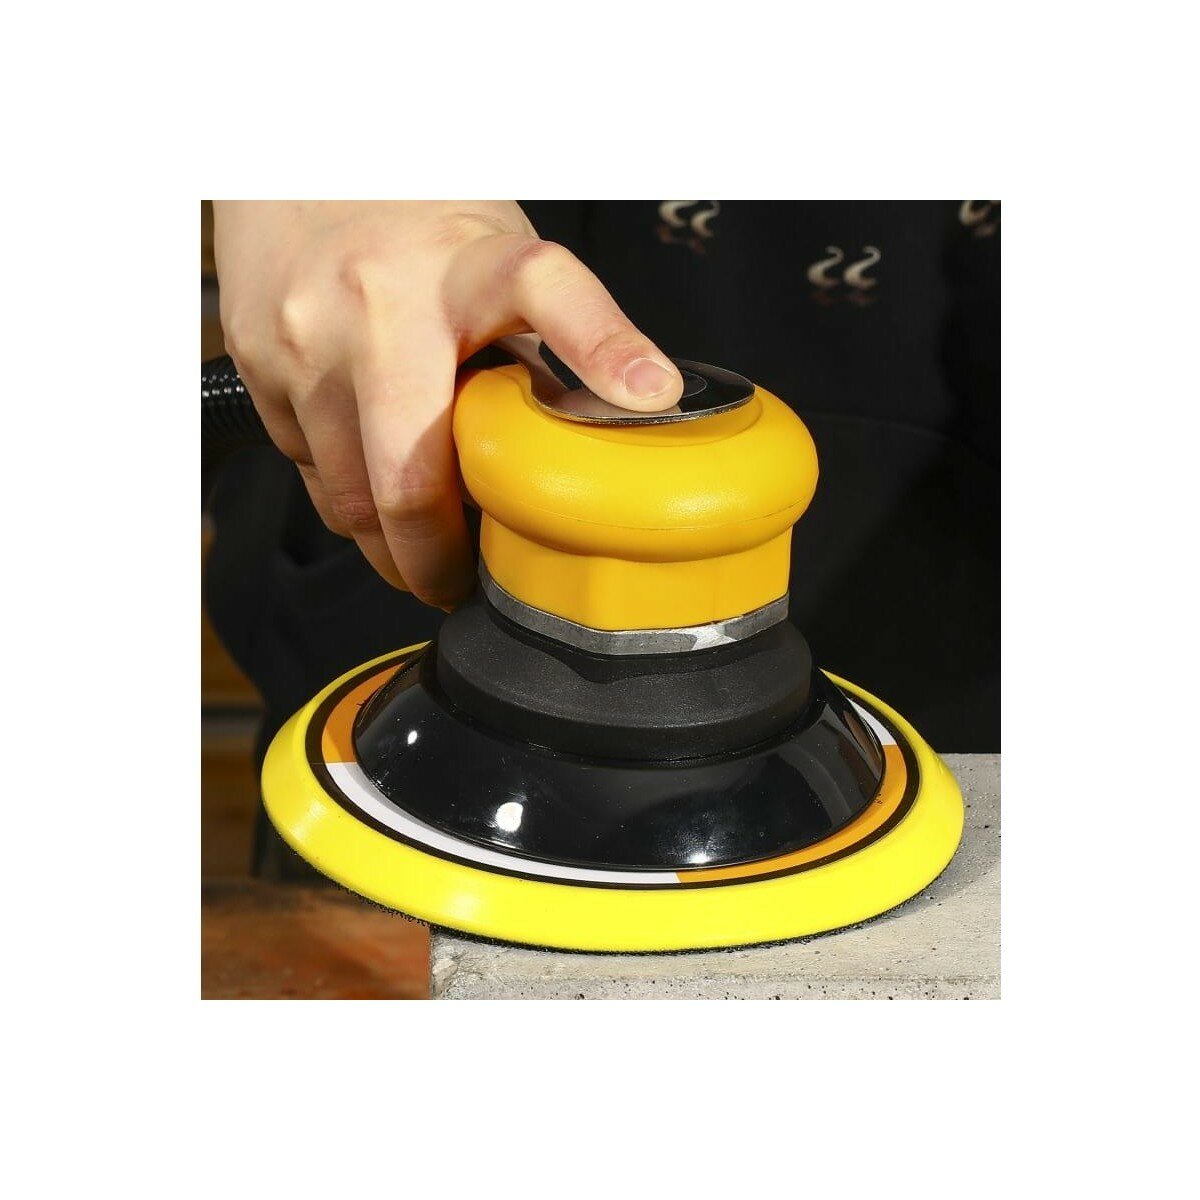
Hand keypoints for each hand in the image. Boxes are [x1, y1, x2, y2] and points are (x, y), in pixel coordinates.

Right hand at [212, 201, 683, 607]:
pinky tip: (367, 481)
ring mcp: (310, 338)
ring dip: (387, 543)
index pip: (549, 293)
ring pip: (348, 497)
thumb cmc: (417, 227)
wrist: (298, 170)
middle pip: (410, 476)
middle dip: (434, 558)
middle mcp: (383, 301)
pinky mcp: (259, 366)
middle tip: (457, 581)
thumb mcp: (498, 257)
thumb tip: (603, 430)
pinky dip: (344, 496)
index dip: (603, 346)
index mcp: (472, 262)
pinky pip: (307, 470)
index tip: (652, 394)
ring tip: (417, 549)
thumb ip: (539, 342)